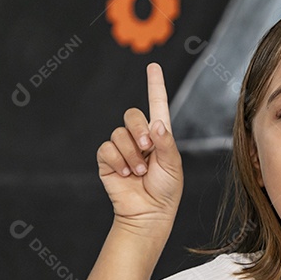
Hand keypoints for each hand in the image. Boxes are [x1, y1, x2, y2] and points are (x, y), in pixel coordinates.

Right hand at [96, 63, 182, 229]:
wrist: (148, 213)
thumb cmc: (166, 190)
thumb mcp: (173, 166)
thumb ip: (166, 143)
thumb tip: (156, 124)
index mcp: (159, 135)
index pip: (156, 104)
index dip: (155, 85)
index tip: (153, 66)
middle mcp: (139, 138)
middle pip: (132, 115)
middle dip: (139, 130)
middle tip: (147, 149)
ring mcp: (122, 148)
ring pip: (119, 134)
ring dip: (131, 154)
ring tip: (139, 172)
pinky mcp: (107, 160)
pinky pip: (107, 149)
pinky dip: (118, 161)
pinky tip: (125, 175)